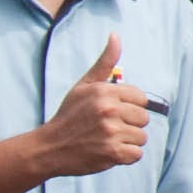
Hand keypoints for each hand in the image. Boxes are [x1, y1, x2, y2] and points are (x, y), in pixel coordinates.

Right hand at [31, 37, 156, 178]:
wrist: (49, 147)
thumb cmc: (69, 115)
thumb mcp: (84, 85)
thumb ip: (104, 62)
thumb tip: (115, 35)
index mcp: (106, 92)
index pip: (141, 98)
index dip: (129, 107)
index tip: (113, 112)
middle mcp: (110, 110)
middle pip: (143, 118)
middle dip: (129, 124)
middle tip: (107, 128)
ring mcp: (111, 132)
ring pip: (141, 137)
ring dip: (127, 141)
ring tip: (106, 139)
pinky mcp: (112, 153)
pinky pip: (136, 154)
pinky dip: (125, 156)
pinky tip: (108, 151)